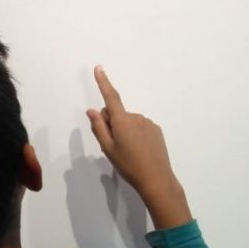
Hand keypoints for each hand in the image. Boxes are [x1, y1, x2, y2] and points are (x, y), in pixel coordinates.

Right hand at [86, 66, 191, 229]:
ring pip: (128, 121)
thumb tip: (92, 111)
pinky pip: (140, 126)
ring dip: (124, 130)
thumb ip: (99, 128)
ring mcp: (148, 122)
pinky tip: (139, 150)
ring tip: (128, 151)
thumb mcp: (108, 149)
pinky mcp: (156, 130)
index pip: (110, 97)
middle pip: (116, 113)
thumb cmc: (128, 165)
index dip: (103, 82)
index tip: (99, 68)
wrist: (156, 179)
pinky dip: (135, 134)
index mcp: (122, 121)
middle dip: (111, 123)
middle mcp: (136, 117)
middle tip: (113, 145)